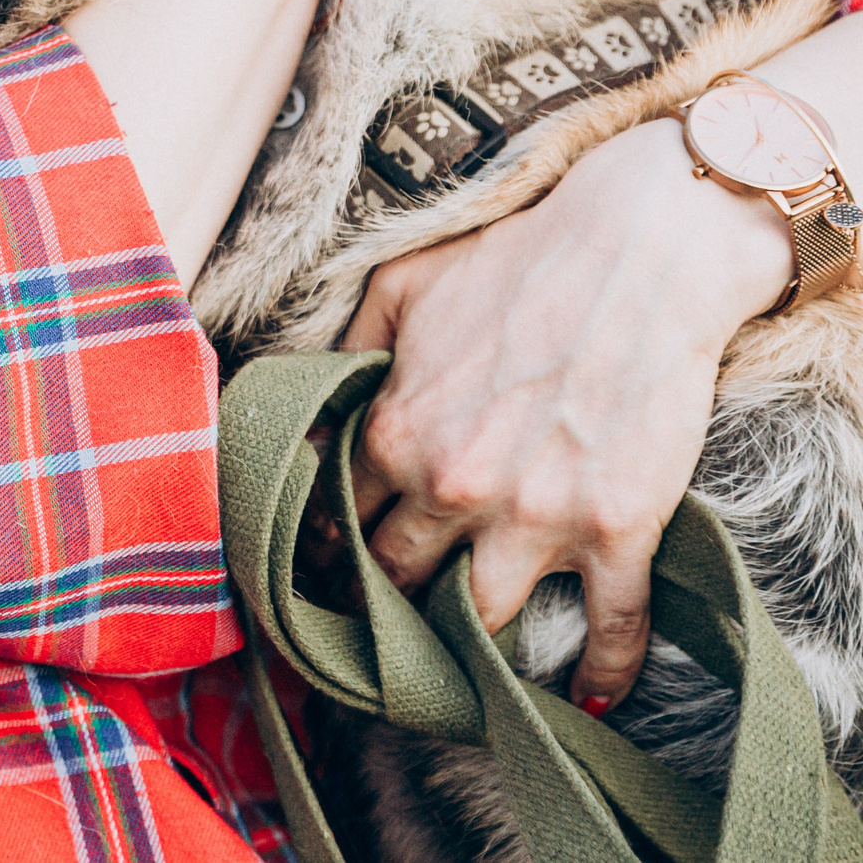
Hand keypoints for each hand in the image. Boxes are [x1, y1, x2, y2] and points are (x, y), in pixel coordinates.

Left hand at [341, 119, 790, 708]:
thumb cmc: (513, 261)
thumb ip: (346, 352)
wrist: (639, 253)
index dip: (330, 544)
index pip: (337, 519)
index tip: (329, 566)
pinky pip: (611, 626)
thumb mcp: (398, 289)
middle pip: (399, 580)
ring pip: (483, 618)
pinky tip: (587, 694)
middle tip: (379, 623)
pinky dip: (603, 669)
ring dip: (471, 642)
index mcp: (393, 433)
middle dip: (384, 602)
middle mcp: (454, 485)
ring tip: (461, 656)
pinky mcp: (618, 528)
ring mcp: (538, 515)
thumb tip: (308, 402)